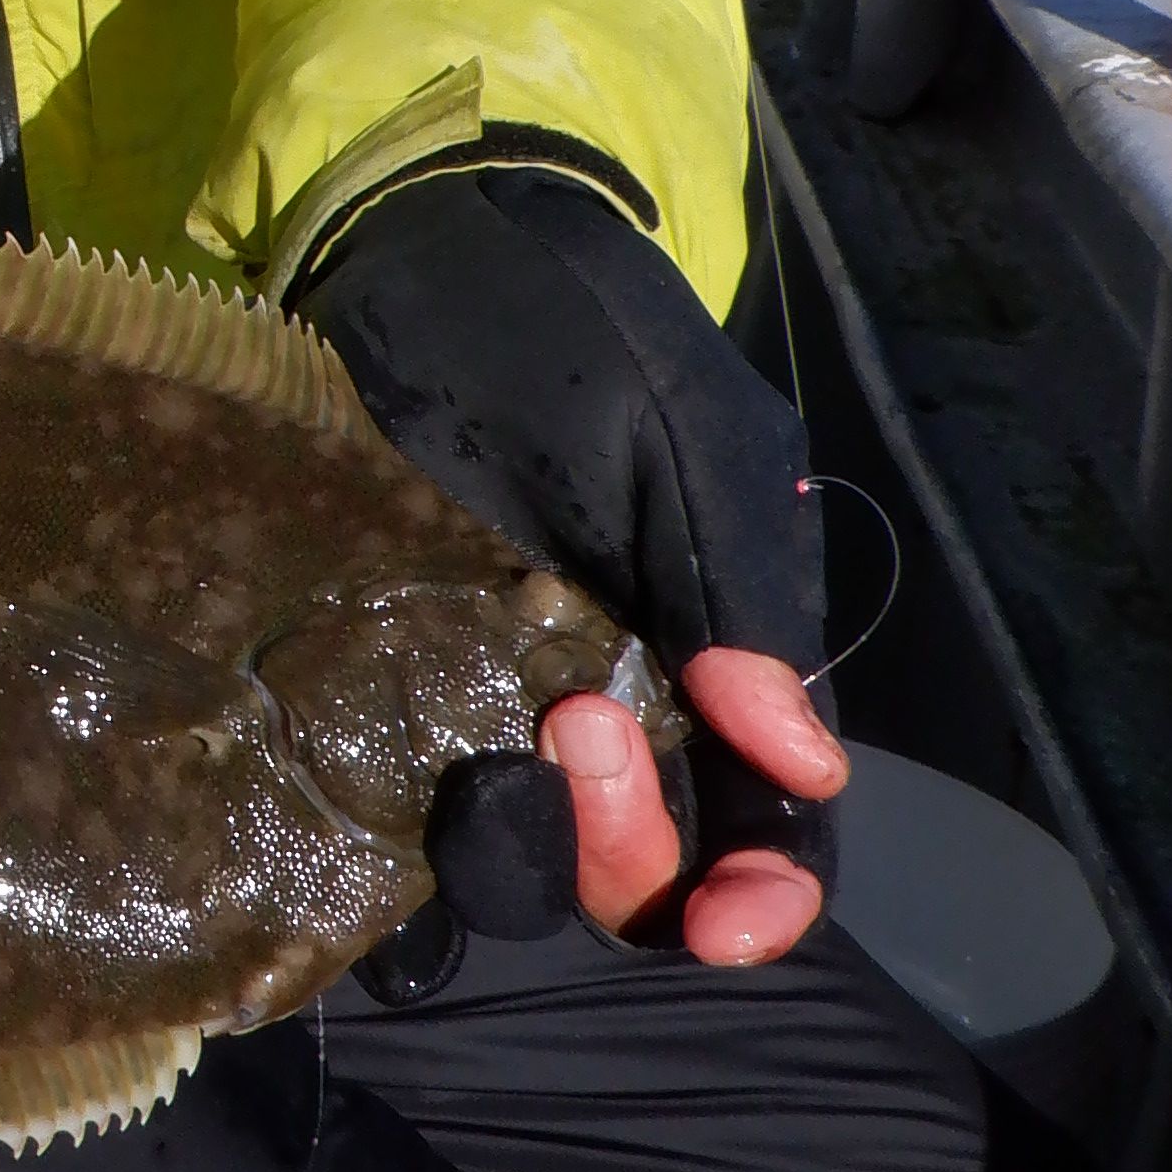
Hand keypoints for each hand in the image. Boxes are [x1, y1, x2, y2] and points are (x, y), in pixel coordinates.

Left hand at [303, 162, 846, 967]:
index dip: (762, 895)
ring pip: (519, 861)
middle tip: (578, 725)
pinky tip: (396, 766)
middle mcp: (605, 706)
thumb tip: (798, 757)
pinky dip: (405, 823)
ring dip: (528, 832)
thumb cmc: (563, 328)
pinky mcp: (374, 691)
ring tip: (518, 719)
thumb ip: (736, 588)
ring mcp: (482, 708)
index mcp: (710, 654)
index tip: (729, 924)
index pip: (766, 822)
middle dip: (626, 841)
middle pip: (642, 871)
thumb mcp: (680, 433)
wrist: (407, 247)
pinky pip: (393, 811)